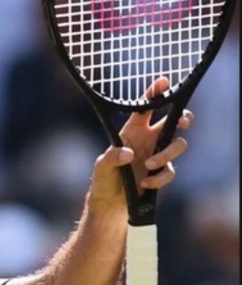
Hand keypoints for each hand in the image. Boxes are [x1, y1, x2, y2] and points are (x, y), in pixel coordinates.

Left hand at [88, 77, 193, 204]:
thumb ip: (112, 157)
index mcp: (132, 130)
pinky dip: (159, 177)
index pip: (145, 108)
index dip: (154, 94)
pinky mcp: (162, 172)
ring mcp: (157, 155)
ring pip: (178, 144)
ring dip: (166, 154)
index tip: (163, 82)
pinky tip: (145, 182)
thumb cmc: (104, 178)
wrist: (110, 202)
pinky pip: (170, 170)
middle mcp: (148, 139)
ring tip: (148, 165)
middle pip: (174, 121)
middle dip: (183, 117)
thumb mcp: (102, 166)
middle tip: (182, 121)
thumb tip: (129, 153)